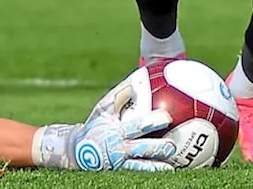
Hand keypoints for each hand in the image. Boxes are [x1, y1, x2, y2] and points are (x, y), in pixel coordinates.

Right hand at [35, 73, 174, 172]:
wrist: (78, 149)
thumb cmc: (96, 124)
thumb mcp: (103, 109)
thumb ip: (119, 96)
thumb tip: (136, 81)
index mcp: (116, 129)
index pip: (137, 125)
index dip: (152, 121)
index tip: (167, 117)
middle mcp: (120, 146)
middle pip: (144, 147)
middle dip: (160, 146)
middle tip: (174, 143)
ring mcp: (121, 162)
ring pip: (144, 164)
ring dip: (159, 164)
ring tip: (174, 164)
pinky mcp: (122, 171)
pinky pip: (140, 172)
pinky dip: (154, 170)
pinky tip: (169, 170)